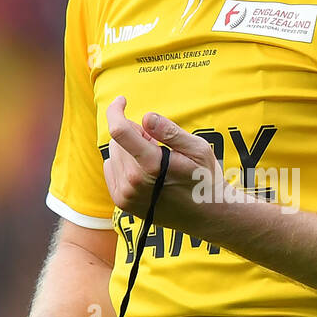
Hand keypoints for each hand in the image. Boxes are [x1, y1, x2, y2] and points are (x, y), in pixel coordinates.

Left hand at [103, 96, 227, 233]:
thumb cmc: (205, 178)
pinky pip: (111, 169)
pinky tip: (143, 172)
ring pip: (114, 154)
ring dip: (129, 150)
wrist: (206, 215)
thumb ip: (170, 132)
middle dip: (134, 134)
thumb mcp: (198, 149)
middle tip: (158, 145)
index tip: (122, 100)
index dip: (116, 110)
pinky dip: (124, 163)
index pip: (120, 132)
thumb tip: (146, 117)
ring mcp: (126, 195)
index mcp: (152, 165)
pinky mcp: (122, 202)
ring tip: (154, 161)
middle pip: (118, 141)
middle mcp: (134, 182)